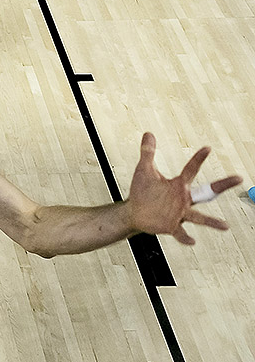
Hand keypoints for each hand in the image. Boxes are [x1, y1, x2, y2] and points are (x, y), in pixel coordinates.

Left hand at [126, 132, 242, 244]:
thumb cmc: (142, 191)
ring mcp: (179, 213)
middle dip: (222, 184)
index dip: (198, 158)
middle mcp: (183, 198)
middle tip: (240, 177)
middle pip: (207, 191)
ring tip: (225, 226)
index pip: (191, 169)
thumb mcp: (144, 170)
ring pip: (198, 217)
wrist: (134, 212)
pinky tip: (192, 241)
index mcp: (178, 184)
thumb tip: (148, 132)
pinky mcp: (171, 225)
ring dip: (211, 221)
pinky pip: (180, 232)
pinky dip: (185, 237)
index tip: (208, 148)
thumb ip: (148, 152)